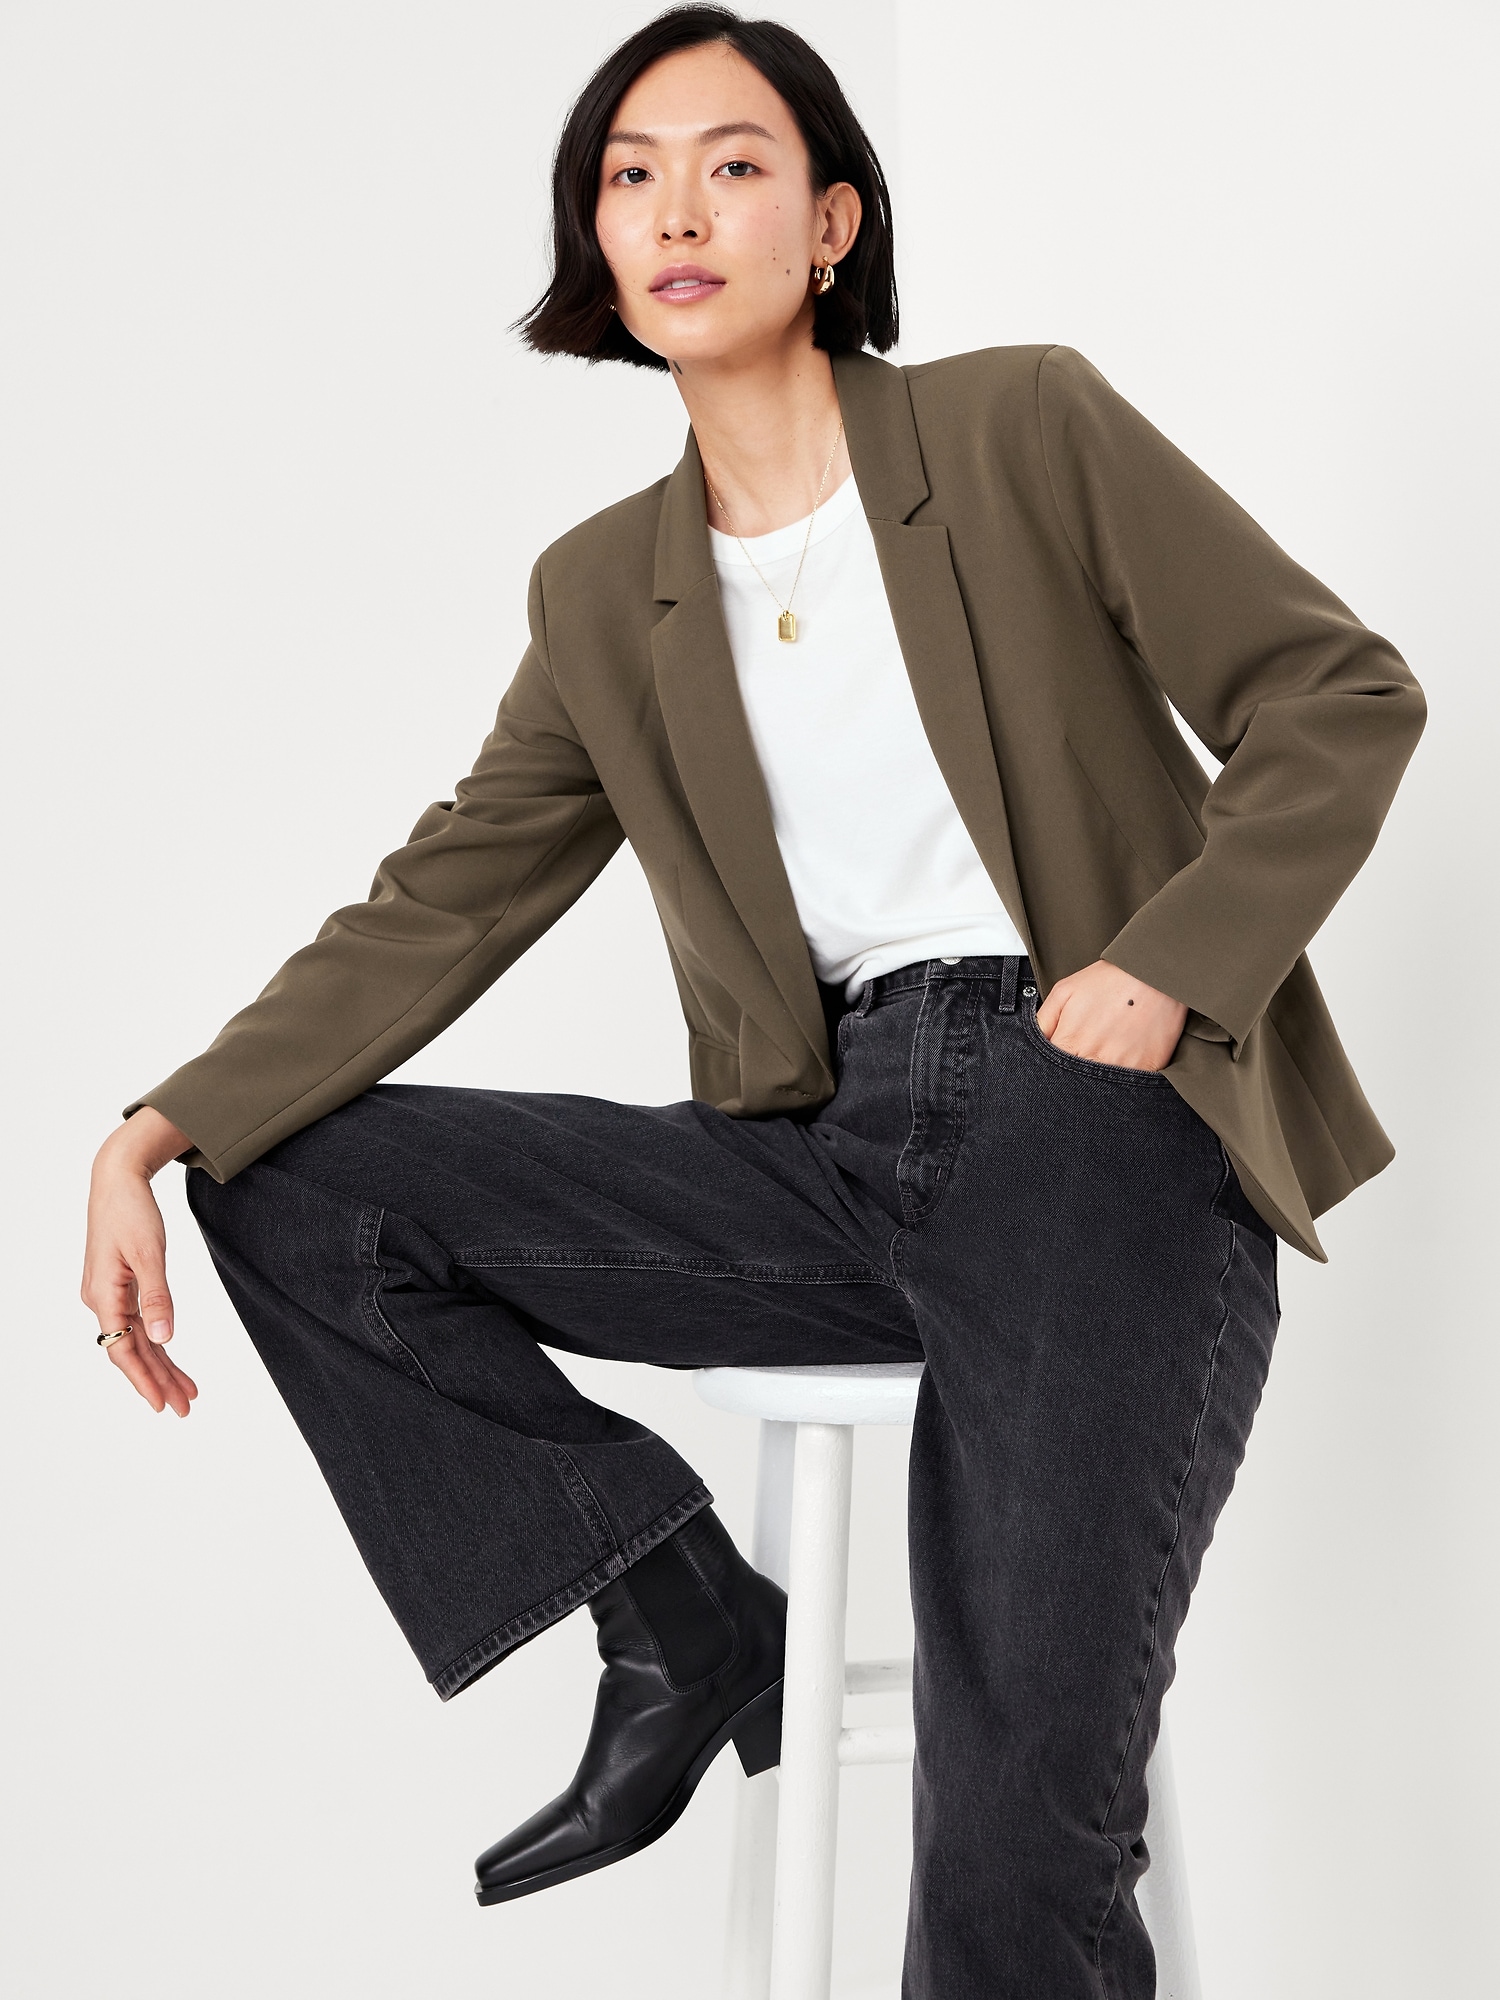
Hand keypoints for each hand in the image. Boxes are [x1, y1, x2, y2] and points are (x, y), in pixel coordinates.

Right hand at [82, 1107, 198, 1415]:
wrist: (118, 1179)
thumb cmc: (131, 1211)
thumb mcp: (149, 1253)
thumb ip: (157, 1297)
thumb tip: (164, 1338)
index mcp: (103, 1295)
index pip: (123, 1350)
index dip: (144, 1380)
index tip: (161, 1405)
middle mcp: (102, 1300)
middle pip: (131, 1351)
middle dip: (158, 1381)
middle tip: (185, 1408)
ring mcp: (110, 1294)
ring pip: (137, 1340)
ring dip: (161, 1365)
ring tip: (187, 1390)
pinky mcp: (120, 1286)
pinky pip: (139, 1323)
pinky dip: (157, 1340)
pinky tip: (171, 1357)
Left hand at [1036, 961, 1186, 1071]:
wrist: (1154, 974)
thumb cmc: (1108, 980)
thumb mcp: (1064, 992)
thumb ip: (1042, 1022)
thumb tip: (1032, 1044)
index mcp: (1070, 1043)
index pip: (1050, 1072)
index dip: (1054, 1068)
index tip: (1064, 1059)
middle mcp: (1094, 1060)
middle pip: (1075, 1084)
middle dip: (1076, 1076)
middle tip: (1087, 1057)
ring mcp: (1122, 1067)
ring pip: (1102, 1089)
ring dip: (1101, 1081)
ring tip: (1108, 1056)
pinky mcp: (1148, 1069)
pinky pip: (1131, 1086)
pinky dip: (1127, 1080)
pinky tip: (1127, 1060)